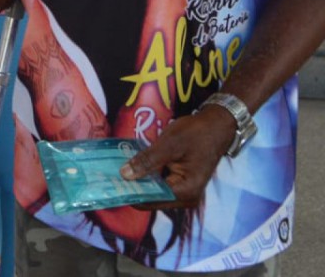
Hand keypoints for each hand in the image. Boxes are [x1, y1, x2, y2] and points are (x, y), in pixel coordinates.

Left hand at [120, 104, 235, 208]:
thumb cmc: (197, 133)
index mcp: (186, 191)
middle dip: (132, 187)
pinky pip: (159, 184)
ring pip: (154, 191)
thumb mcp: (170, 144)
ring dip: (137, 182)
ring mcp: (184, 191)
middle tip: (107, 178)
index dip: (130, 192)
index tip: (109, 185)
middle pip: (152, 198)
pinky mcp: (180, 183)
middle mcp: (186, 197)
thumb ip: (147, 160)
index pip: (151, 199)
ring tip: (113, 173)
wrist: (217, 125)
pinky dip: (146, 176)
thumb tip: (125, 175)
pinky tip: (130, 167)